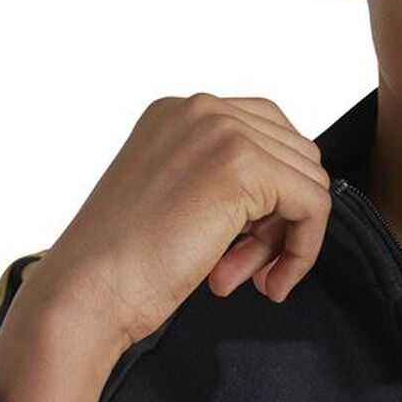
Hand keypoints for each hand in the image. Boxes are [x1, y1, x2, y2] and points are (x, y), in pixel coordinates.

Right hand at [31, 93, 332, 349]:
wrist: (86, 292)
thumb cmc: (122, 262)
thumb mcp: (178, 197)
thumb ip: (227, 180)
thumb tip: (294, 195)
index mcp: (180, 112)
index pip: (269, 134)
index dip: (273, 195)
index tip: (247, 243)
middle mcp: (201, 109)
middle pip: (295, 155)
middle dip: (280, 218)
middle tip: (248, 266)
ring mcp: (223, 132)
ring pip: (309, 180)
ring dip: (286, 239)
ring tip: (246, 276)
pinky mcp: (244, 167)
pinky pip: (314, 205)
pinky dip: (303, 249)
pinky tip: (269, 283)